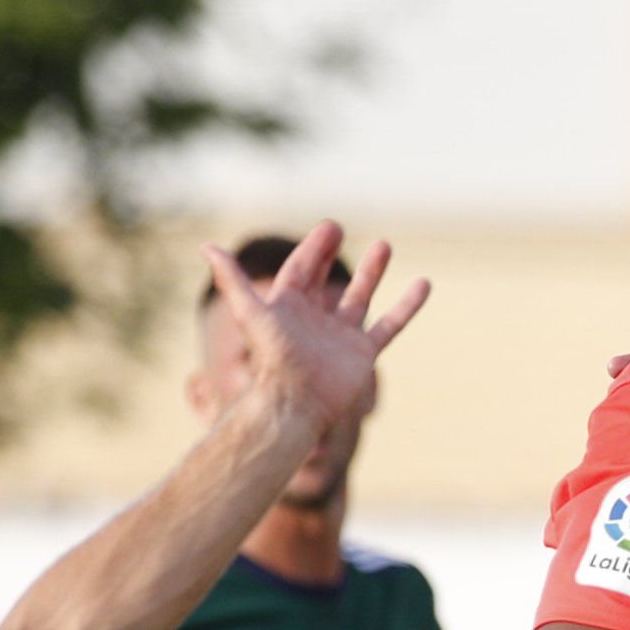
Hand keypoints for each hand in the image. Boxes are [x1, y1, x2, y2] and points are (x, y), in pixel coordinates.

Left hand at [199, 223, 426, 435]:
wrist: (296, 403)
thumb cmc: (273, 359)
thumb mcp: (251, 313)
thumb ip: (232, 280)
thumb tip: (206, 246)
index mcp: (288, 308)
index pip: (301, 269)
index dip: (314, 247)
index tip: (330, 226)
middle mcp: (315, 320)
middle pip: (325, 279)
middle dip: (331, 254)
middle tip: (340, 228)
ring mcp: (341, 336)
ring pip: (359, 297)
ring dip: (372, 272)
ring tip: (385, 245)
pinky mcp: (363, 353)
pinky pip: (390, 325)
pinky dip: (407, 306)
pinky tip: (423, 285)